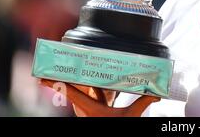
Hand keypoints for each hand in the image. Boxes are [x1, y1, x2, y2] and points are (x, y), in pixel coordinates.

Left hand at [39, 79, 159, 116]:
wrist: (111, 136)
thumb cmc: (118, 127)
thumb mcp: (131, 115)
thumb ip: (143, 102)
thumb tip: (156, 94)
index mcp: (91, 108)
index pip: (71, 92)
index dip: (56, 84)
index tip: (42, 77)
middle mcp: (86, 109)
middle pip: (71, 90)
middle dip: (59, 80)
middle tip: (48, 69)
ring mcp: (86, 110)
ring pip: (76, 93)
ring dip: (68, 84)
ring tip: (58, 72)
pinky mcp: (91, 110)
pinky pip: (83, 97)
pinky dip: (78, 89)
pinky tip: (78, 82)